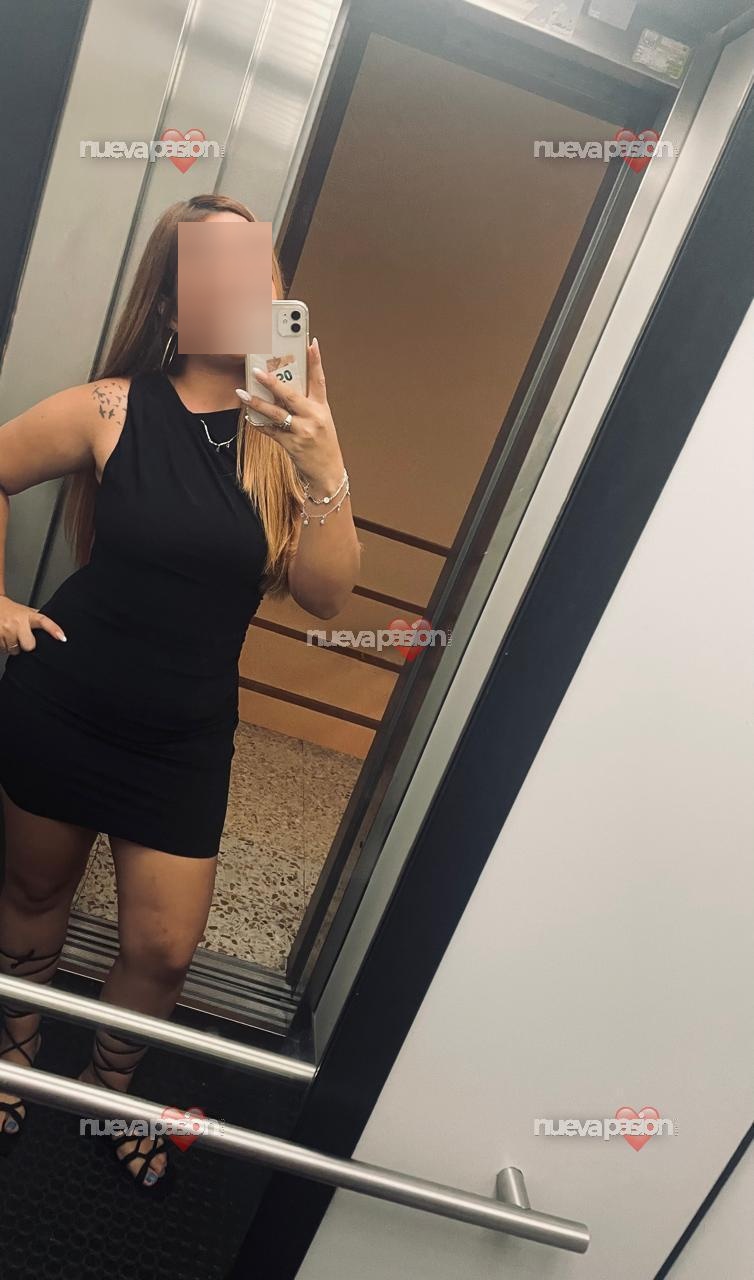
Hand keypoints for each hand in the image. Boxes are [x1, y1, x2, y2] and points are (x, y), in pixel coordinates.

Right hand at [0, 596, 66, 653]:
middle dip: (26, 645)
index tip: (62, 638)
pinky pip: (4, 649)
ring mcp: (6, 629)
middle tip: (22, 638)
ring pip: (14, 650)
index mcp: (28, 616)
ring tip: (11, 635)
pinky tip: (4, 637)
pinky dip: (4, 646)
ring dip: (13, 646)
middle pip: (29, 645)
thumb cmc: (11, 610)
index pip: (44, 622)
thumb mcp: (26, 612)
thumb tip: (54, 630)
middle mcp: (18, 622)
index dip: (54, 630)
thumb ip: (38, 620)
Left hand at [235, 338, 344, 493]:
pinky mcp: (292, 445)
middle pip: (291, 395)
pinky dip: (259, 424)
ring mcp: (303, 432)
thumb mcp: (321, 421)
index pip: (319, 379)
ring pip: (276, 413)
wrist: (327, 473)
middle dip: (272, 382)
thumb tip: (282, 389)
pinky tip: (249, 417)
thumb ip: (305, 404)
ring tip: (242, 394)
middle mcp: (314, 417)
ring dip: (257, 403)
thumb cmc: (322, 445)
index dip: (316, 360)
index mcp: (322, 408)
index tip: (310, 342)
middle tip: (256, 371)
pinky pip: (271, 431)